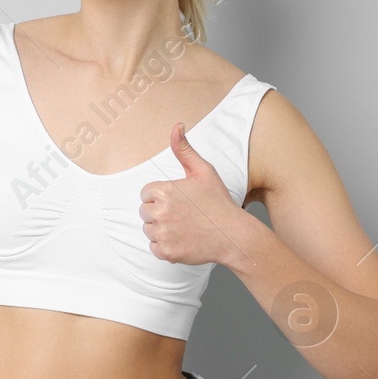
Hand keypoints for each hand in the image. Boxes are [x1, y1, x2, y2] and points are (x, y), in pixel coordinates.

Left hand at [139, 121, 243, 267]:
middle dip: (159, 211)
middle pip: (144, 211)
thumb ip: (184, 149)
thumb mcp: (203, 171)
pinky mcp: (166, 252)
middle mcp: (159, 213)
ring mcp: (162, 234)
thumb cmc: (218, 202)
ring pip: (148, 229)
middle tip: (183, 213)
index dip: (162, 195)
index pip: (146, 193)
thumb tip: (177, 126)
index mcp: (163, 192)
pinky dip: (165, 245)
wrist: (233, 235)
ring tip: (183, 225)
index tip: (179, 199)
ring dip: (161, 228)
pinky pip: (154, 247)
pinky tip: (182, 238)